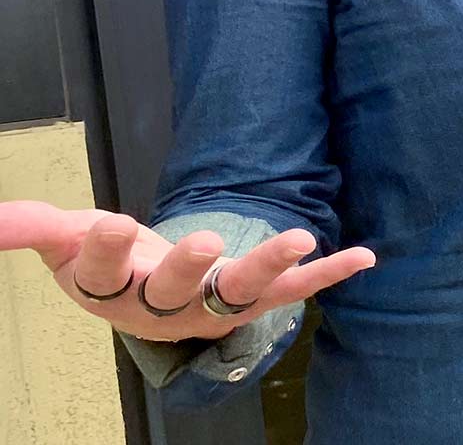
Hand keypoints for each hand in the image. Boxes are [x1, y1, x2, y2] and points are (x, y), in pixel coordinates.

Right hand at [0, 200, 374, 341]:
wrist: (145, 293)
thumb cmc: (106, 260)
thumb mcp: (65, 239)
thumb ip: (30, 226)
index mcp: (110, 291)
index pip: (102, 271)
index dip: (108, 248)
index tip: (114, 220)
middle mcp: (163, 306)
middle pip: (174, 291)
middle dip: (188, 266)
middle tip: (205, 241)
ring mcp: (211, 305)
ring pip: (240, 292)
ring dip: (271, 264)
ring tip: (301, 236)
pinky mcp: (251, 297)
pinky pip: (295, 288)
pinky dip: (329, 273)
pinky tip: (365, 256)